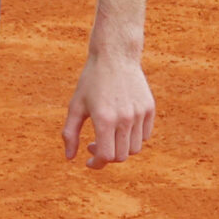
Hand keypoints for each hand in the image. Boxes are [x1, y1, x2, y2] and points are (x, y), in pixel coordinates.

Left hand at [63, 47, 154, 167]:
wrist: (115, 55)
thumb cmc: (91, 80)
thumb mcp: (75, 105)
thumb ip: (70, 133)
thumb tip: (69, 157)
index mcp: (104, 119)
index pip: (105, 156)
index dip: (96, 164)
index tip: (89, 161)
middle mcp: (124, 118)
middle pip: (121, 156)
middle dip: (107, 157)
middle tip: (95, 145)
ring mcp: (139, 114)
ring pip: (135, 148)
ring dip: (121, 148)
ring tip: (109, 136)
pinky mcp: (149, 108)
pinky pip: (144, 135)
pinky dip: (133, 138)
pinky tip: (121, 127)